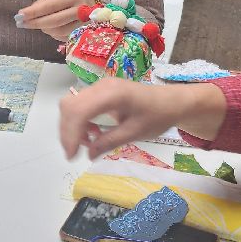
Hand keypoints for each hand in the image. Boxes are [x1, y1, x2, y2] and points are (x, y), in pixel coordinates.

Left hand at [16, 0, 89, 41]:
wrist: (94, 5)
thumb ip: (44, 2)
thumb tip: (26, 13)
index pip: (50, 6)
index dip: (34, 12)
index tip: (19, 15)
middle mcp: (81, 11)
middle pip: (54, 21)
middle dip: (35, 23)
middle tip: (22, 24)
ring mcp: (84, 25)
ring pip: (58, 31)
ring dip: (44, 29)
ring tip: (39, 23)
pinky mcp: (84, 35)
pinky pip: (63, 37)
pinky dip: (53, 33)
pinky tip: (51, 28)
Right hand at [59, 77, 214, 159]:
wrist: (172, 101)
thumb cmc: (158, 115)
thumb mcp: (135, 132)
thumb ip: (109, 142)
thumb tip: (89, 154)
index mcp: (112, 94)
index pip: (79, 111)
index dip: (71, 134)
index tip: (72, 155)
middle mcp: (102, 86)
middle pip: (70, 105)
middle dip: (68, 131)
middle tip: (74, 153)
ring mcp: (100, 86)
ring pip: (72, 104)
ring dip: (73, 126)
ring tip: (88, 143)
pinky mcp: (101, 91)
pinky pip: (81, 104)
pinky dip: (80, 120)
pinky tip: (92, 133)